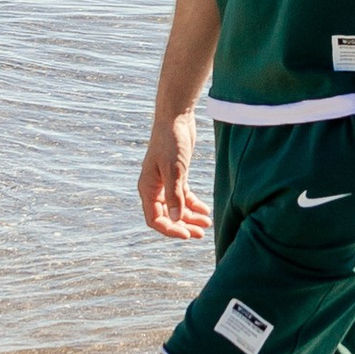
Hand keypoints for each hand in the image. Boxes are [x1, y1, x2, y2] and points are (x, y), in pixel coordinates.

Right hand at [140, 115, 210, 239]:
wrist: (176, 118)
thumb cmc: (170, 141)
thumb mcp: (174, 170)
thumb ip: (175, 195)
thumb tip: (175, 219)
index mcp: (147, 188)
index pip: (155, 219)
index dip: (170, 230)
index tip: (187, 235)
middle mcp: (154, 188)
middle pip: (167, 217)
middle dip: (183, 227)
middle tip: (200, 234)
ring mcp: (165, 183)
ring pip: (177, 208)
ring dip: (190, 218)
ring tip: (207, 224)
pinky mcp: (177, 176)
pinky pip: (184, 197)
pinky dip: (194, 205)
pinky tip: (205, 211)